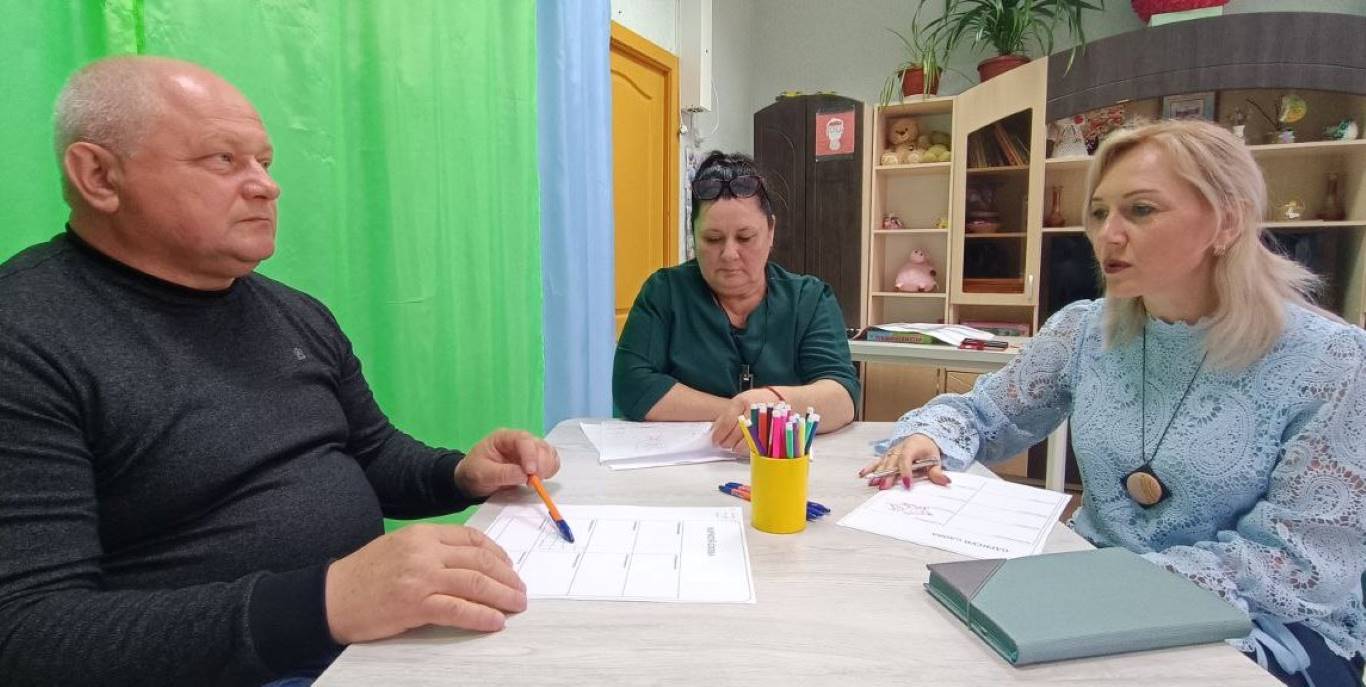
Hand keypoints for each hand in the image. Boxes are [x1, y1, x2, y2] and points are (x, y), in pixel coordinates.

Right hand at [324, 524, 527, 642]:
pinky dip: (482, 616)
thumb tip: (470, 561)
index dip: (497, 554)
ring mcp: (421, 578)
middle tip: (520, 590)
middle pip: (479, 561)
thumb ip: (432, 548)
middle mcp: (424, 551)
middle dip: (507, 576)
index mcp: (422, 533)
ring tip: (517, 606)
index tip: (509, 567)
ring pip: (475, 584)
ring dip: (502, 596)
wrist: (330, 597)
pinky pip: (458, 610)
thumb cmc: (365, 574)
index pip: (471, 538)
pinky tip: (496, 622)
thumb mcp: (399, 547)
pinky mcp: (415, 605)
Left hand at [454, 429, 560, 497]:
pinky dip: (550, 470)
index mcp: (504, 438)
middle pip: (540, 445)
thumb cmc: (474, 473)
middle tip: (534, 481)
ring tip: (537, 481)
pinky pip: (550, 462)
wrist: (472, 481)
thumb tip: (525, 475)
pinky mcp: (534, 462)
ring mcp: (529, 451)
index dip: (530, 455)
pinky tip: (542, 478)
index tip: (530, 472)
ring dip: (547, 467)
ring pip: (548, 452)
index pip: (523, 440)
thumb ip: (503, 473)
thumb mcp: (483, 474)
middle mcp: (519, 441)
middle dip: (541, 463)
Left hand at [710, 388, 783, 450]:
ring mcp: (763, 422)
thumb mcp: (737, 402)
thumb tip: (713, 431)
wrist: (777, 399)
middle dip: (726, 442)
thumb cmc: (754, 401)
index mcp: (742, 402)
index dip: (719, 433)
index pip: (727, 421)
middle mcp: (753, 411)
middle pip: (736, 433)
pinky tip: (743, 445)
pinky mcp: (769, 433)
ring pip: (746, 442)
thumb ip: (724, 416)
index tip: (714, 440)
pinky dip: (747, 449)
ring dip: (736, 447)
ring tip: (733, 445)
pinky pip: (756, 446)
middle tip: (722, 444)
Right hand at [857, 434, 950, 489]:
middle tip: (885, 488)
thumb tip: (946, 481)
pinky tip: (863, 474)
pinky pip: (877, 461)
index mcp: (912, 447)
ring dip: (878, 473)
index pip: (907, 459)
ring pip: (883, 462)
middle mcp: (899, 448)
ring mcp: (892, 451)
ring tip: (873, 484)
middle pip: (892, 462)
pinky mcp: (887, 455)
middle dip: (888, 475)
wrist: (922, 437)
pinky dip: (870, 467)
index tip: (907, 484)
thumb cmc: (927, 449)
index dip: (906, 472)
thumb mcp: (935, 460)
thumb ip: (937, 472)